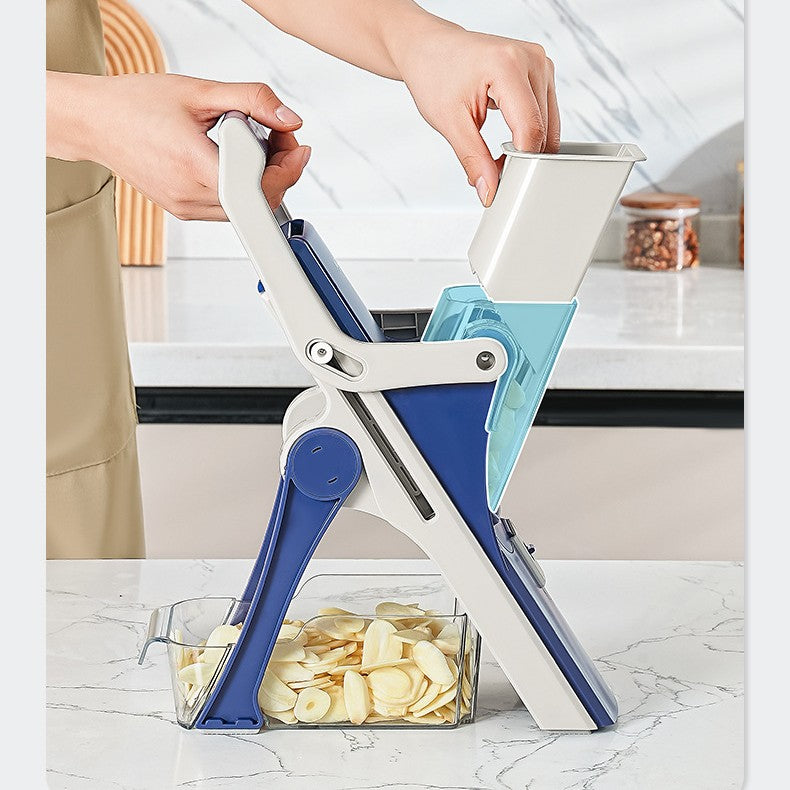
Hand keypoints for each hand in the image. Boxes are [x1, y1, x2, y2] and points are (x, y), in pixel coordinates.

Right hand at [47, 72, 309, 218]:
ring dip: (262, 181)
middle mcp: (191, 195)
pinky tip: (233, 160)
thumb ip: (252, 100)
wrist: (94, 121)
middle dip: (281, 170)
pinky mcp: (183, 211)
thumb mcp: (199, 91)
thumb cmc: (135, 104)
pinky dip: (241, 188)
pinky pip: (226, 208)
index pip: (261, 186)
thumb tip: (289, 118)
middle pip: (259, 200)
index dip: (289, 169)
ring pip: (245, 209)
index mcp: (195, 166)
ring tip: (252, 146)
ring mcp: (186, 207)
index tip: (298, 147)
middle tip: (277, 138)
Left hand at [394, 25, 559, 205]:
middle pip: (543, 129)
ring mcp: (540, 63)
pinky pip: (546, 114)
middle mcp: (531, 59)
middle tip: (491, 169)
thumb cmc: (434, 76)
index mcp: (507, 65)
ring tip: (496, 152)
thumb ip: (473, 159)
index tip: (500, 183)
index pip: (530, 129)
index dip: (518, 163)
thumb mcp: (449, 123)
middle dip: (521, 158)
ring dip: (527, 147)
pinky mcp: (541, 71)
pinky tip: (507, 138)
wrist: (430, 48)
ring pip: (549, 125)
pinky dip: (529, 134)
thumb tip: (489, 190)